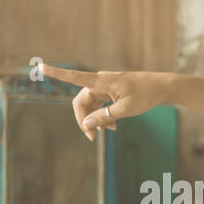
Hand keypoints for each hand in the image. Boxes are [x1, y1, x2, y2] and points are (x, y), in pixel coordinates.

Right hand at [39, 64, 170, 140]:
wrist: (163, 88)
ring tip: (110, 131)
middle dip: (85, 119)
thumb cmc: (146, 95)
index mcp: (101, 81)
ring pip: (91, 105)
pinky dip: (103, 116)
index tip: (40, 66)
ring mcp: (105, 87)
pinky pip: (100, 105)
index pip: (73, 77)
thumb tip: (86, 123)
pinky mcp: (111, 92)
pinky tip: (113, 126)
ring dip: (96, 120)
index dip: (56, 73)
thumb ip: (104, 116)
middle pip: (81, 101)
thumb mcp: (126, 109)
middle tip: (93, 137)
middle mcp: (99, 82)